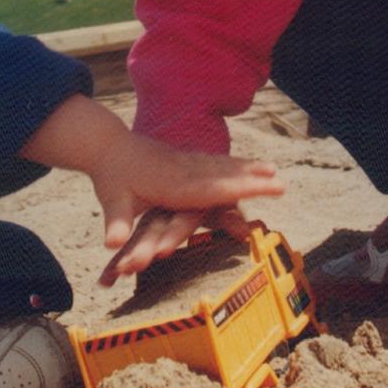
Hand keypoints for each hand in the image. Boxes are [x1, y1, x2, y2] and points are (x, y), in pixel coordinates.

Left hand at [15, 95, 282, 278]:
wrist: (106, 144)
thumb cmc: (110, 177)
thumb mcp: (112, 200)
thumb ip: (115, 222)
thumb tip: (109, 242)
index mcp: (173, 183)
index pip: (212, 188)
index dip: (239, 188)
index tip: (263, 186)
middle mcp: (184, 170)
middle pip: (224, 175)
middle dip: (252, 179)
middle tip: (281, 182)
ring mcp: (185, 161)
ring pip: (222, 165)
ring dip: (247, 168)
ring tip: (272, 169)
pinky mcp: (183, 158)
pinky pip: (214, 161)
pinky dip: (233, 163)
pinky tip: (245, 164)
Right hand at [99, 205, 251, 286]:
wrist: (191, 178)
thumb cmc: (208, 198)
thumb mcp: (219, 206)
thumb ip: (231, 219)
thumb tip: (247, 231)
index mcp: (184, 203)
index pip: (177, 219)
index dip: (170, 235)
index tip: (160, 253)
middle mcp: (165, 212)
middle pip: (152, 230)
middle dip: (143, 248)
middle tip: (130, 266)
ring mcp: (152, 223)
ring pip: (136, 240)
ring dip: (124, 257)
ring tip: (111, 277)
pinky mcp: (145, 234)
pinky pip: (127, 250)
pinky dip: (114, 266)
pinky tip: (104, 282)